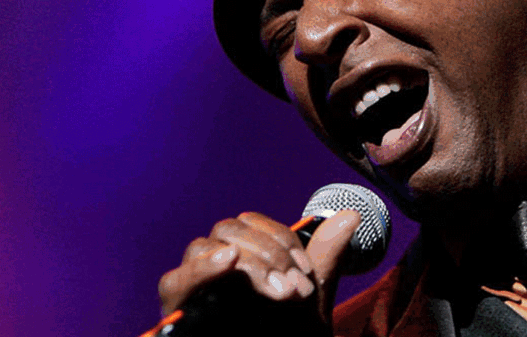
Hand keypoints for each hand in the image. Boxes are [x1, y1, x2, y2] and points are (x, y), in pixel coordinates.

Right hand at [157, 209, 360, 326]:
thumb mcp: (311, 300)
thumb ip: (325, 258)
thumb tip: (352, 215)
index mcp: (240, 259)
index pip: (249, 223)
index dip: (278, 237)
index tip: (304, 268)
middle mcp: (212, 269)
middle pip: (227, 231)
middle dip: (267, 252)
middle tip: (293, 288)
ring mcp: (193, 289)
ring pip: (202, 248)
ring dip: (248, 263)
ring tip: (278, 290)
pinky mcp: (177, 311)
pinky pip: (174, 282)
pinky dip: (200, 270)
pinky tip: (228, 261)